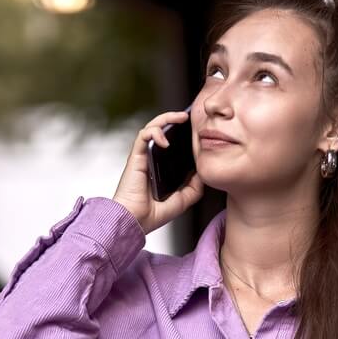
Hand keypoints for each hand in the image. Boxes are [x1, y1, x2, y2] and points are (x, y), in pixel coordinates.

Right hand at [112, 110, 204, 235]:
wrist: (135, 221)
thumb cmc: (152, 214)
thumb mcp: (182, 200)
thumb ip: (194, 187)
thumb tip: (203, 172)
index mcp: (160, 168)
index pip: (170, 144)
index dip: (181, 134)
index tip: (195, 130)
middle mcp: (150, 160)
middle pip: (161, 131)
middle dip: (174, 120)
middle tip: (189, 117)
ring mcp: (142, 157)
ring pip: (152, 128)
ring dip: (165, 118)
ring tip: (181, 117)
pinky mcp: (135, 157)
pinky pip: (143, 136)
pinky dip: (154, 132)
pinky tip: (164, 140)